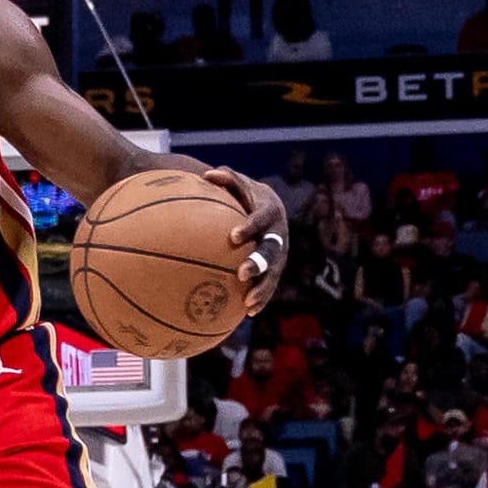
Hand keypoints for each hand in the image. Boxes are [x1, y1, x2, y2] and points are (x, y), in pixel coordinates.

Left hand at [204, 166, 291, 312]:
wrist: (271, 206)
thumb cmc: (247, 195)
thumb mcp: (239, 185)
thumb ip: (226, 179)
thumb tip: (207, 174)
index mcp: (270, 212)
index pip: (261, 219)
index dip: (249, 226)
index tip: (232, 236)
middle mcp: (279, 234)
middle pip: (272, 250)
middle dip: (259, 262)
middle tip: (241, 273)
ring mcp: (281, 253)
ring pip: (274, 272)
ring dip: (262, 288)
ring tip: (247, 304)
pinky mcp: (277, 267)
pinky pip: (270, 284)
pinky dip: (262, 298)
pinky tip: (248, 313)